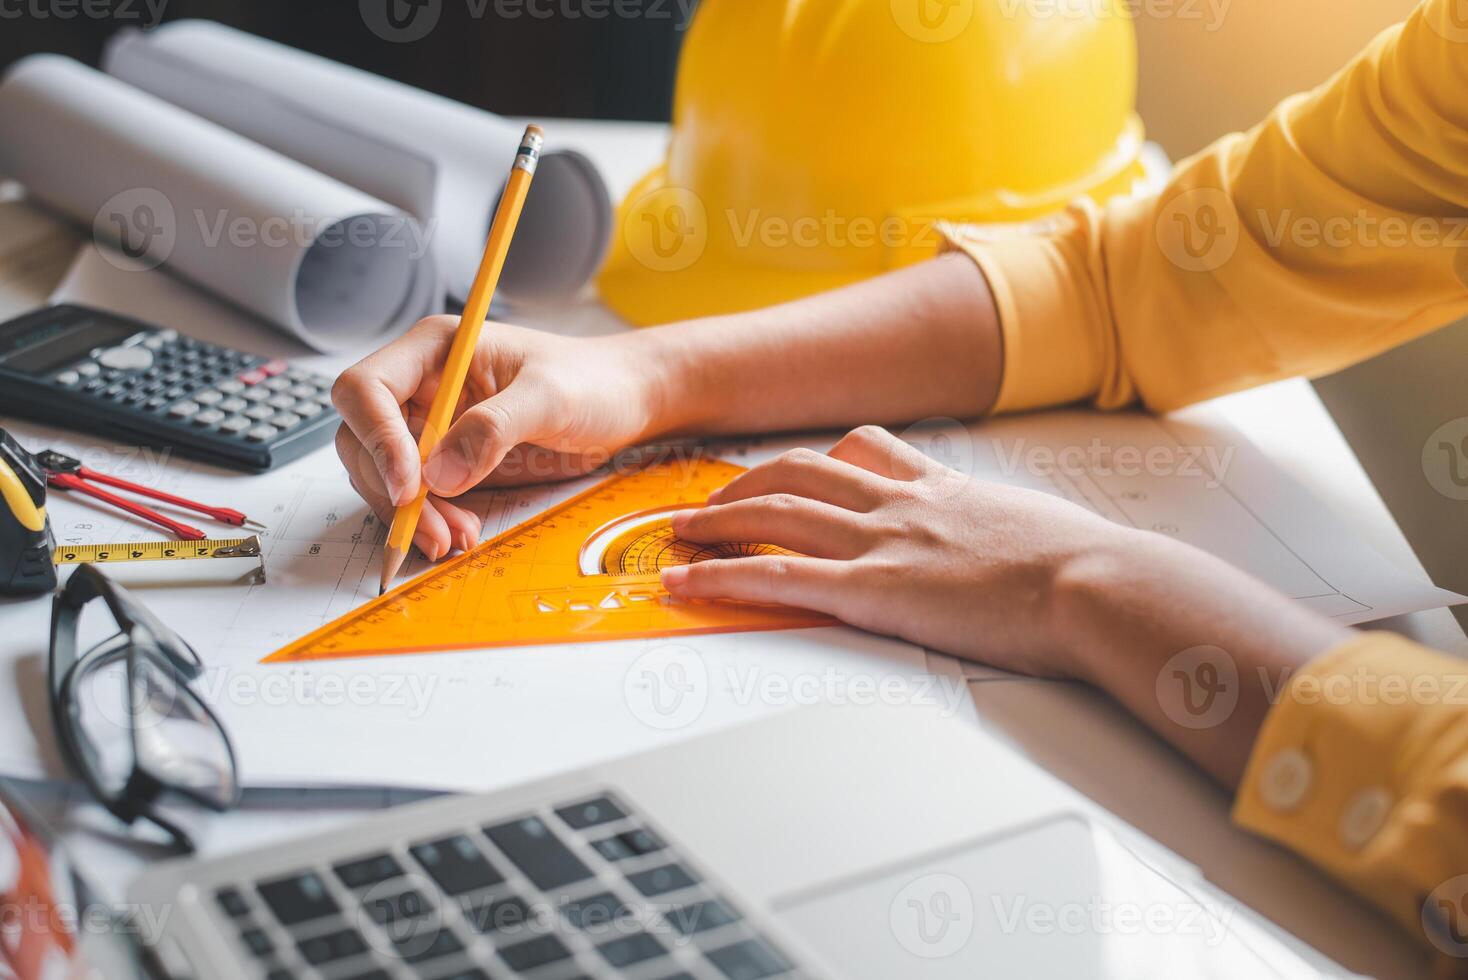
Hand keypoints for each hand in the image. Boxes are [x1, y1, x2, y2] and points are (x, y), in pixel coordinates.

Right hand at [333, 316, 668, 559]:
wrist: (623, 401)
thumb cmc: (592, 380)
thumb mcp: (551, 397)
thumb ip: (495, 428)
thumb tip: (439, 475)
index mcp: (435, 349)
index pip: (367, 389)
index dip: (377, 438)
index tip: (411, 487)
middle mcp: (422, 384)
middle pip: (363, 438)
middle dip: (392, 489)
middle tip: (433, 530)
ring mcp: (431, 424)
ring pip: (384, 474)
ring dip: (410, 514)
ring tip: (453, 539)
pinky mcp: (448, 460)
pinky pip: (417, 495)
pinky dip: (429, 520)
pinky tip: (459, 533)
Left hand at [661, 426, 1131, 676]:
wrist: (1097, 584)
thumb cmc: (1086, 567)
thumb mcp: (1039, 531)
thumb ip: (1007, 532)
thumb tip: (1022, 550)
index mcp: (942, 488)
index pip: (864, 453)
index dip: (815, 460)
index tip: (788, 471)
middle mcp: (902, 504)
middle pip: (801, 472)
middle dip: (746, 484)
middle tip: (712, 503)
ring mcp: (882, 543)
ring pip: (777, 512)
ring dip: (717, 520)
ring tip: (680, 534)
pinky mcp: (874, 591)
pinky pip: (778, 576)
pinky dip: (721, 576)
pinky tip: (686, 582)